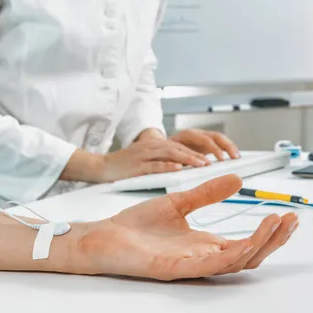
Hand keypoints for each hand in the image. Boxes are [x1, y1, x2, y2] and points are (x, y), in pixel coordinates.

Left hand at [73, 175, 298, 280]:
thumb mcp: (179, 201)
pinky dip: (232, 256)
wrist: (102, 235)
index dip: (269, 231)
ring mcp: (191, 265)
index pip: (246, 242)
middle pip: (249, 255)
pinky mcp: (175, 269)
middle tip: (291, 221)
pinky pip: (210, 268)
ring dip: (260, 245)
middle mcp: (202, 257)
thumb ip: (207, 192)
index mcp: (205, 244)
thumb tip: (236, 178)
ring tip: (276, 224)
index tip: (286, 214)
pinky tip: (246, 241)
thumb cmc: (136, 226)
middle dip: (273, 239)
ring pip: (236, 263)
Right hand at [96, 139, 211, 182]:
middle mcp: (152, 146)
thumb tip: (182, 166)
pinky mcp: (136, 165)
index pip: (180, 146)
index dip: (196, 152)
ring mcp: (144, 155)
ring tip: (201, 165)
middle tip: (210, 163)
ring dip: (187, 159)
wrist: (102, 166)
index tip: (210, 159)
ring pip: (170, 154)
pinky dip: (168, 166)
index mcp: (155, 144)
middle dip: (196, 155)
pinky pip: (155, 165)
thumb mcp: (146, 158)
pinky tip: (178, 169)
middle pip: (179, 148)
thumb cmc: (125, 165)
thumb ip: (163, 159)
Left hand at [170, 129, 239, 160]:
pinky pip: (220, 143)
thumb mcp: (167, 157)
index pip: (204, 139)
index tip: (221, 158)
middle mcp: (196, 134)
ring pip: (220, 138)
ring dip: (230, 147)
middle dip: (226, 146)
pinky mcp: (206, 143)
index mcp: (186, 135)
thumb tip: (184, 166)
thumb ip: (176, 161)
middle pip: (215, 136)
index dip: (213, 148)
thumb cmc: (163, 153)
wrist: (159, 147)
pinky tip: (234, 157)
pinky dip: (228, 149)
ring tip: (237, 157)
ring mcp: (202, 137)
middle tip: (233, 158)